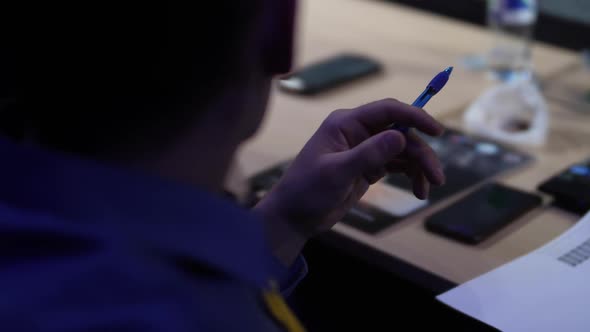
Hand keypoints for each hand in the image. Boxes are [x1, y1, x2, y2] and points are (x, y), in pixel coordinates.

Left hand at [254, 99, 444, 265]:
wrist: (294, 216)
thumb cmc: (307, 190)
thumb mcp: (337, 173)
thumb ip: (368, 154)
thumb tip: (399, 136)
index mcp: (346, 124)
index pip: (387, 110)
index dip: (414, 116)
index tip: (436, 130)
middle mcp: (357, 132)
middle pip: (401, 133)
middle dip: (421, 153)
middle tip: (436, 177)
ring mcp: (364, 150)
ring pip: (402, 150)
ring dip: (419, 167)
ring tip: (427, 190)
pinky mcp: (368, 168)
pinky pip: (397, 165)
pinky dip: (410, 176)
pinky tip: (418, 191)